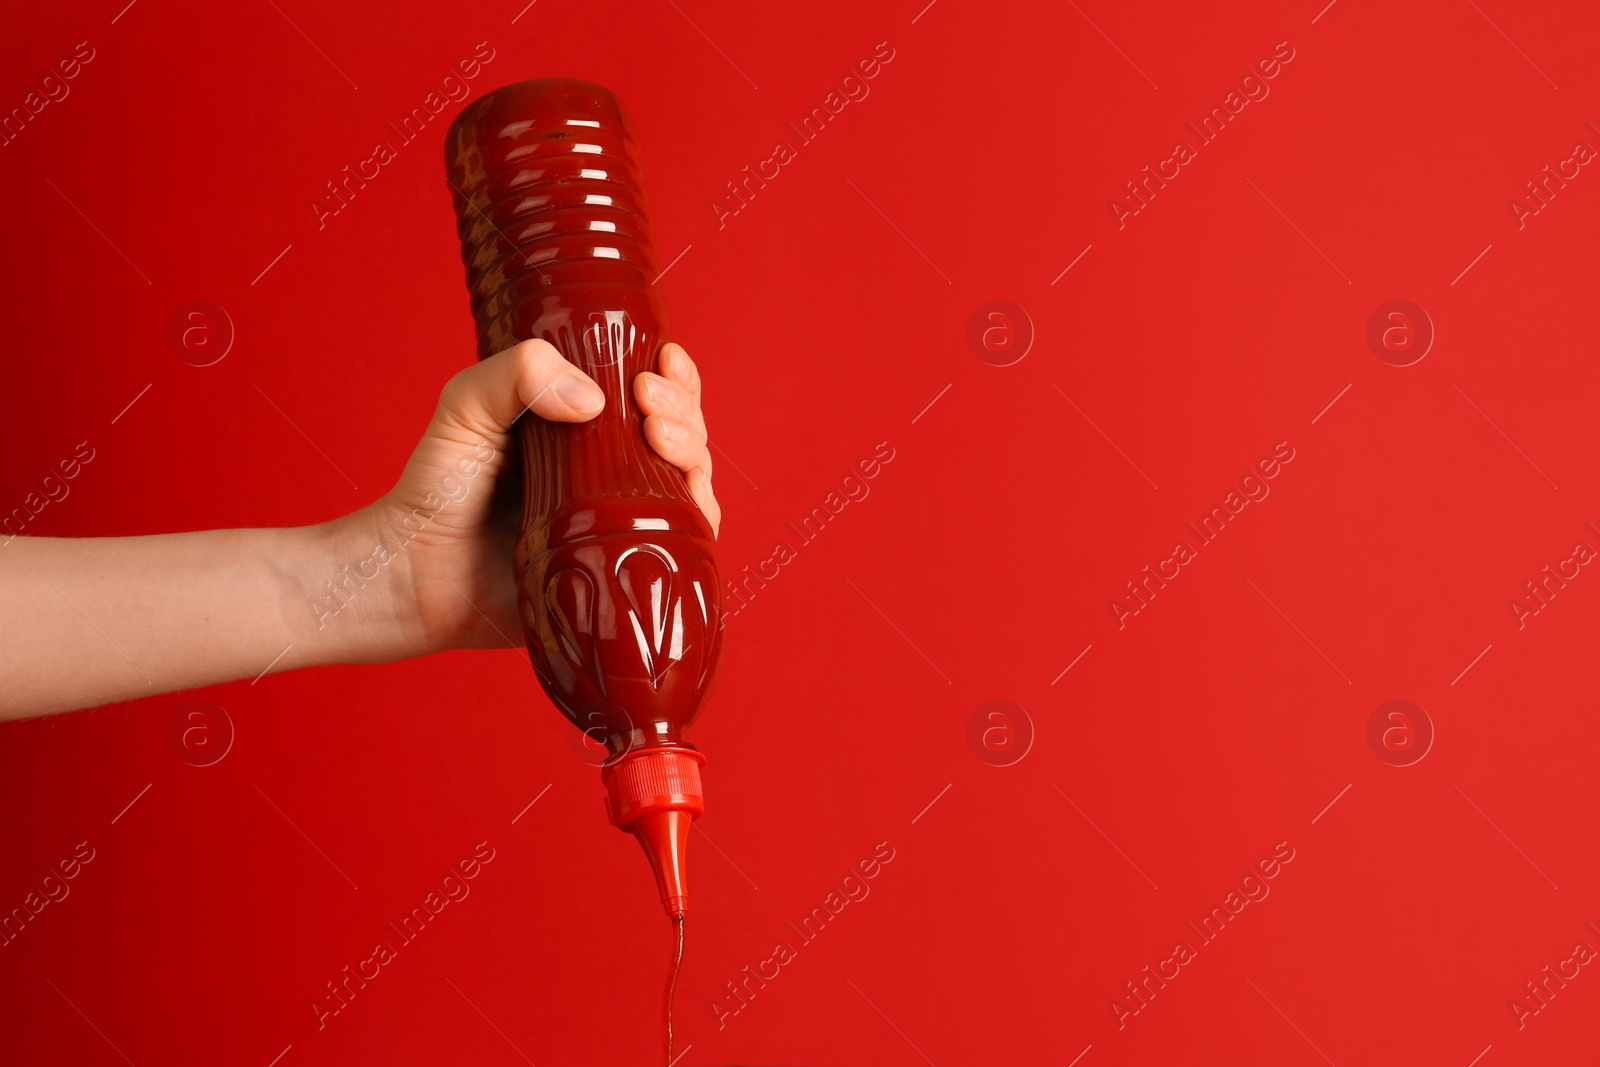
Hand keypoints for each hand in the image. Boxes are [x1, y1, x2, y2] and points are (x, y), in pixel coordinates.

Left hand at [339, 339, 719, 659]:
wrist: (416, 575)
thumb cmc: (437, 489)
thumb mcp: (467, 404)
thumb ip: (517, 373)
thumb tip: (594, 398)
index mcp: (585, 428)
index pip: (650, 393)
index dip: (672, 376)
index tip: (660, 362)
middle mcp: (613, 473)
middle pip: (681, 432)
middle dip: (682, 408)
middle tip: (649, 401)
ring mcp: (622, 521)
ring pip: (691, 481)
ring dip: (693, 451)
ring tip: (658, 437)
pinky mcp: (623, 567)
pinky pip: (684, 544)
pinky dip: (701, 516)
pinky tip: (690, 498)